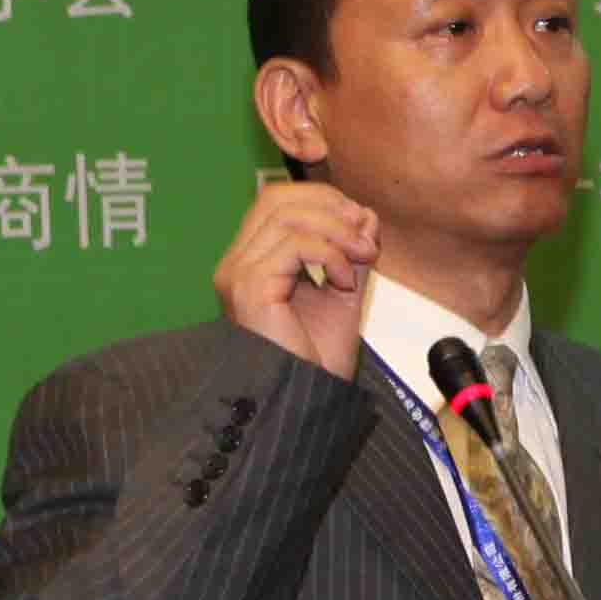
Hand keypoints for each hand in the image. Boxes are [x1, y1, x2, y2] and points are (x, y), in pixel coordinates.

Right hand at [213, 176, 379, 379]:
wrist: (308, 400)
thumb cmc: (316, 358)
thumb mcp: (342, 292)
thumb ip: (350, 252)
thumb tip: (365, 214)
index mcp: (250, 261)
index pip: (274, 201)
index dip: (321, 199)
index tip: (359, 223)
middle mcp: (235, 264)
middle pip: (277, 199)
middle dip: (331, 208)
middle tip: (364, 237)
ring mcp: (238, 275)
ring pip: (288, 216)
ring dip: (338, 232)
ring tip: (362, 259)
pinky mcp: (250, 288)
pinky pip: (295, 245)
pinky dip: (330, 254)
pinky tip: (344, 281)